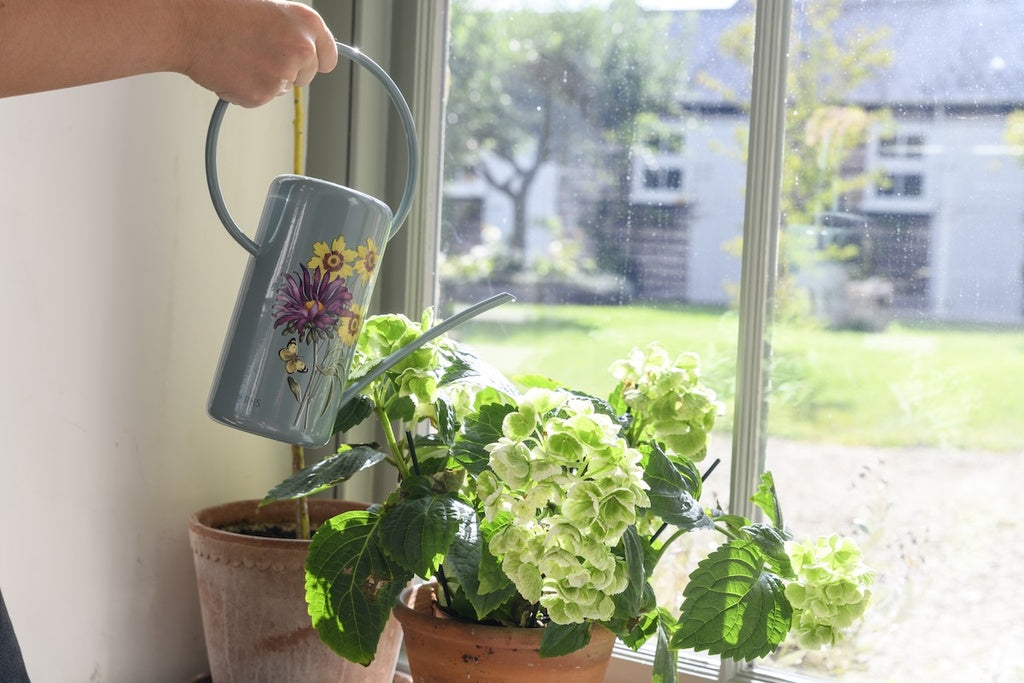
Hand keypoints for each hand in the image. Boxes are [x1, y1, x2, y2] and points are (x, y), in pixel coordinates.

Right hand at [180, 0, 338, 106]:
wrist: (187, 23)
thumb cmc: (221, 11)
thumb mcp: (269, 11)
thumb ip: (291, 32)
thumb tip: (305, 52)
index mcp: (307, 23)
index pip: (328, 56)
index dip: (316, 62)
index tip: (310, 65)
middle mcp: (301, 49)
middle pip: (305, 76)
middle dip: (285, 71)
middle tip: (256, 52)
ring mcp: (283, 74)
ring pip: (281, 88)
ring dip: (263, 80)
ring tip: (239, 55)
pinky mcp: (262, 94)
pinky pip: (259, 98)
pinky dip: (244, 89)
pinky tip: (230, 67)